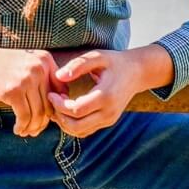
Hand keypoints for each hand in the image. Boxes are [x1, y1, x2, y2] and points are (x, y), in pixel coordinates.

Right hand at [0, 38, 64, 136]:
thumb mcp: (25, 65)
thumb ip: (42, 80)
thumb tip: (56, 109)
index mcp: (45, 60)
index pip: (61, 91)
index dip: (55, 108)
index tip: (45, 118)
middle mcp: (39, 68)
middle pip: (49, 104)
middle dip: (43, 122)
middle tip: (34, 130)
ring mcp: (26, 79)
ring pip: (38, 113)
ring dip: (32, 127)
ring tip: (25, 132)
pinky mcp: (13, 91)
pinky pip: (24, 116)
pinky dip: (22, 127)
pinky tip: (17, 130)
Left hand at [47, 45, 172, 137]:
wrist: (136, 72)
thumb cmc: (114, 62)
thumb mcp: (97, 56)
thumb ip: (78, 65)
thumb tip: (59, 76)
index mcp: (105, 96)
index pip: (76, 110)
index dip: (59, 104)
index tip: (52, 93)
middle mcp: (108, 112)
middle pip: (76, 126)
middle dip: (59, 116)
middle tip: (52, 102)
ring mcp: (109, 120)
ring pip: (79, 132)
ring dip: (64, 123)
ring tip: (57, 106)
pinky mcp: (107, 122)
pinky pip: (85, 131)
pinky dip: (72, 125)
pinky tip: (66, 110)